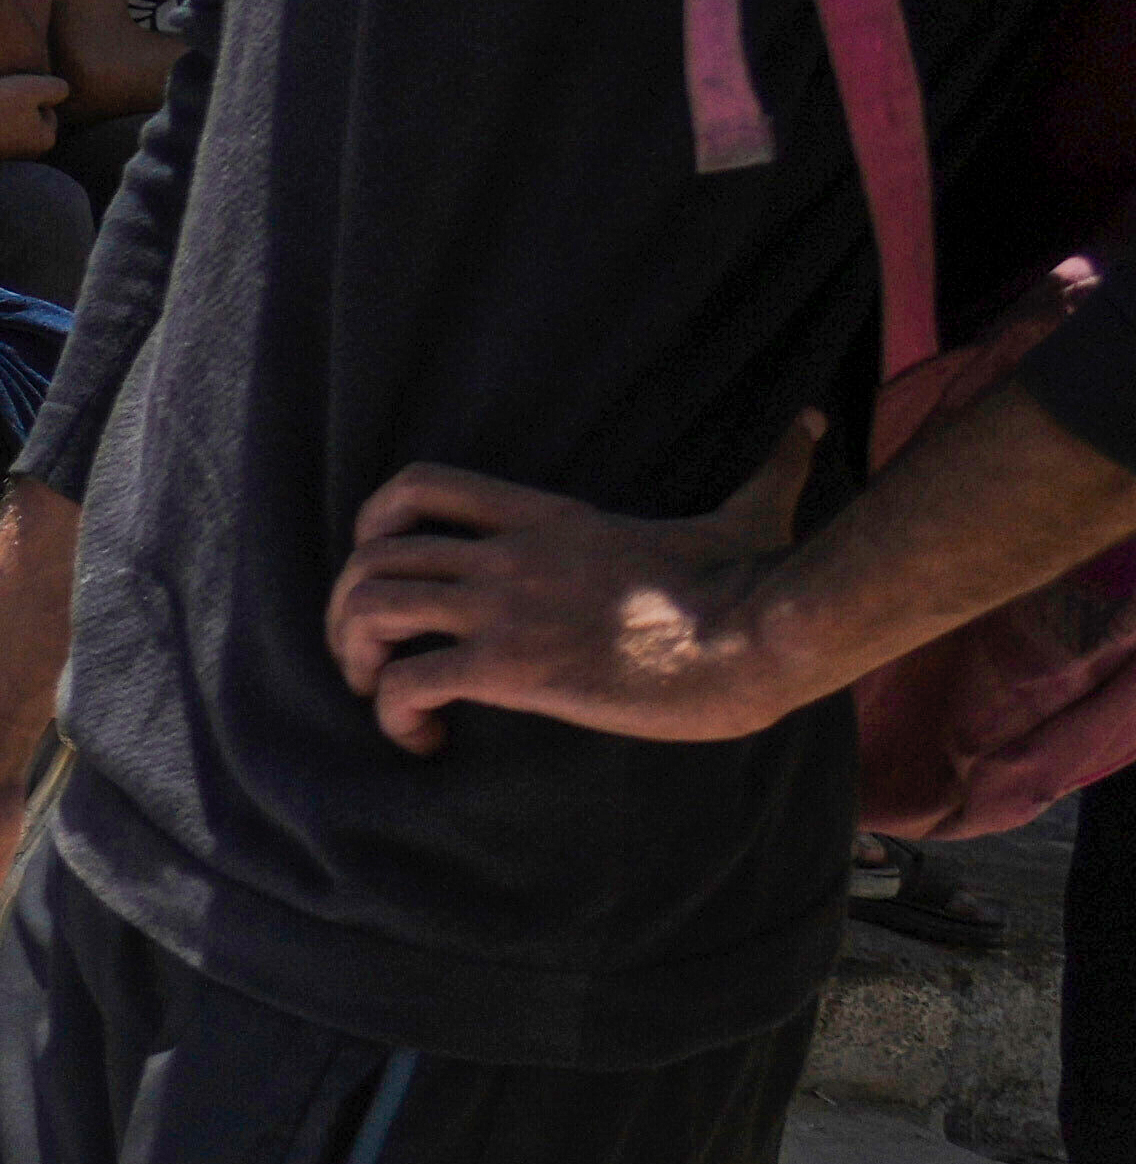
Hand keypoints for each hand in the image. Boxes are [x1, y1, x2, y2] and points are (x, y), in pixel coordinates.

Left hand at [327, 423, 823, 748]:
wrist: (763, 636)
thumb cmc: (758, 584)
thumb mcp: (752, 510)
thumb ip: (771, 468)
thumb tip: (817, 422)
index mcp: (548, 519)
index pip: (419, 487)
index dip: (372, 527)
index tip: (382, 572)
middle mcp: (511, 555)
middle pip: (371, 557)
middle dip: (347, 611)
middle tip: (370, 660)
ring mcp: (507, 608)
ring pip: (370, 610)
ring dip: (353, 657)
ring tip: (381, 698)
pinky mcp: (513, 667)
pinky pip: (407, 684)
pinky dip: (391, 716)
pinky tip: (423, 741)